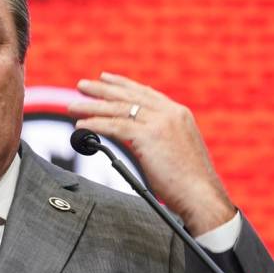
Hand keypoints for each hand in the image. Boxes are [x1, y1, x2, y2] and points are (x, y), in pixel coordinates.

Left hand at [67, 72, 234, 235]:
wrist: (201, 194)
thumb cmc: (188, 180)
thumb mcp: (176, 148)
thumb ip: (158, 136)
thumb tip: (136, 136)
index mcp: (178, 113)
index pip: (144, 92)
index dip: (122, 84)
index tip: (104, 78)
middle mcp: (169, 113)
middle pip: (128, 96)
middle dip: (101, 89)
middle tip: (81, 85)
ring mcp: (160, 122)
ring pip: (118, 109)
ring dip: (91, 107)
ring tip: (71, 106)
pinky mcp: (149, 136)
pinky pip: (114, 126)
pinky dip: (95, 124)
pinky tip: (81, 125)